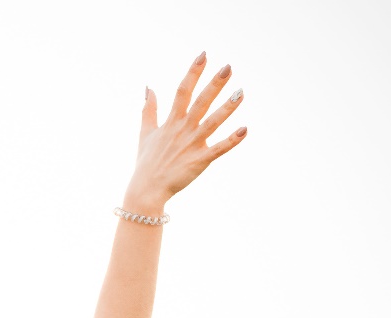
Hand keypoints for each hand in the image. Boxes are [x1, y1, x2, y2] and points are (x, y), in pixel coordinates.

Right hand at [124, 52, 247, 211]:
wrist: (145, 190)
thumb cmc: (146, 163)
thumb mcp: (146, 133)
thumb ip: (149, 109)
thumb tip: (148, 88)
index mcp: (171, 121)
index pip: (182, 91)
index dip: (193, 72)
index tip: (204, 55)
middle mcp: (182, 130)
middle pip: (200, 102)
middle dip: (214, 84)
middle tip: (228, 67)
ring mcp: (191, 145)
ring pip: (212, 122)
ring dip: (227, 108)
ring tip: (241, 92)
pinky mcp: (199, 161)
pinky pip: (218, 149)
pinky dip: (231, 140)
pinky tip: (245, 130)